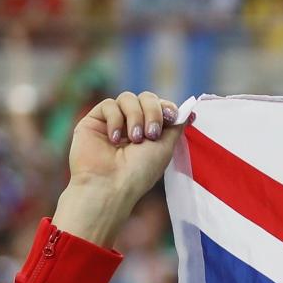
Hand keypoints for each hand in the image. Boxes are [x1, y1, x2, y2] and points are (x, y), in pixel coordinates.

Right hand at [55, 91, 180, 248]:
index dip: (167, 108)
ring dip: (136, 116)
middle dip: (153, 112)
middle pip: (146, 98)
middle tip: (151, 134)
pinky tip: (114, 139)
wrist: (110, 184)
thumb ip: (175, 127)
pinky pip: (109, 104)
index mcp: (151, 132)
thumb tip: (187, 111)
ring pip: (128, 98)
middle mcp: (132, 125)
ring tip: (134, 139)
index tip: (172, 117)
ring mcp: (113, 121)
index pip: (160, 107)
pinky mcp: (95, 120)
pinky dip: (115, 119)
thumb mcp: (165, 148)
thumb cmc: (140, 172)